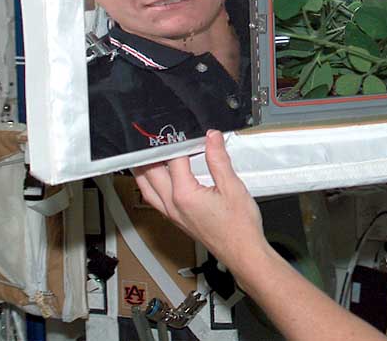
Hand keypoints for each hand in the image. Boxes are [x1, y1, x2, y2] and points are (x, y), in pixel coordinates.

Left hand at [134, 130, 267, 271]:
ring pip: (146, 188)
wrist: (242, 252)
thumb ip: (218, 159)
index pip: (174, 159)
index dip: (180, 142)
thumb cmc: (239, 226)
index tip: (186, 133)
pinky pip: (153, 199)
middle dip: (152, 153)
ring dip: (144, 170)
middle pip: (150, 173)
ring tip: (148, 154)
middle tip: (157, 138)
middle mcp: (172, 205)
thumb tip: (212, 138)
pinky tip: (157, 179)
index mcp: (184, 195)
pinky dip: (150, 185)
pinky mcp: (175, 220)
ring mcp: (172, 214)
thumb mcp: (232, 187)